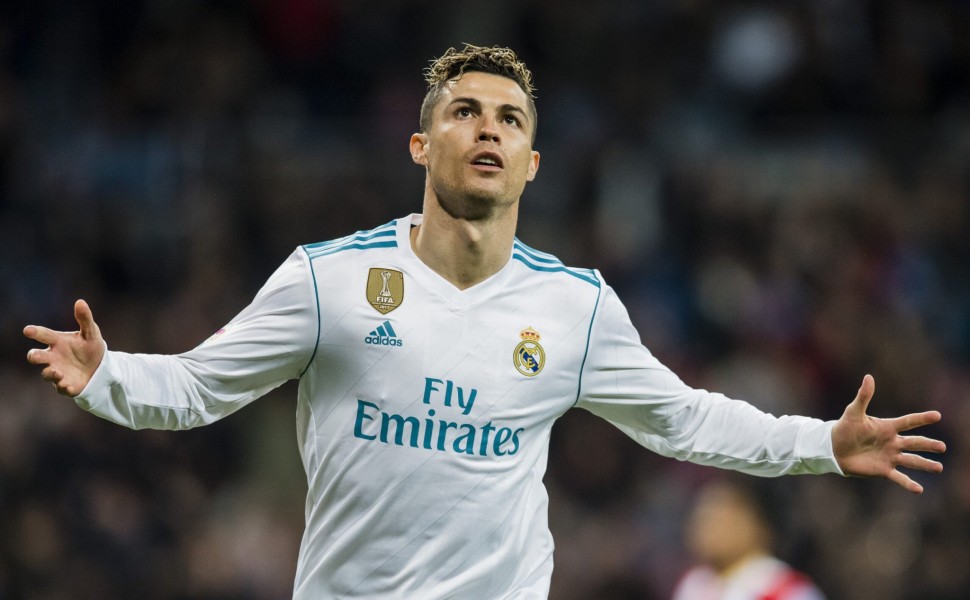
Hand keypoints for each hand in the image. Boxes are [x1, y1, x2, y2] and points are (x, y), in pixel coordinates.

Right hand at [24, 299, 105, 396]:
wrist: (101, 368)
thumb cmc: (91, 347)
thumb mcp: (91, 333)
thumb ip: (85, 319)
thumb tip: (80, 301)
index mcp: (58, 342)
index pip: (44, 335)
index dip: (35, 332)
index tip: (28, 330)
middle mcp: (54, 357)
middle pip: (37, 356)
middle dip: (34, 356)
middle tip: (34, 356)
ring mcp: (58, 372)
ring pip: (46, 374)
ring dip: (50, 373)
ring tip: (57, 372)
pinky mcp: (66, 385)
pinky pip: (61, 388)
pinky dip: (63, 387)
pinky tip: (68, 385)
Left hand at [832, 374, 944, 493]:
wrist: (834, 448)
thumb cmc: (844, 428)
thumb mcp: (853, 412)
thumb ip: (863, 396)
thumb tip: (868, 377)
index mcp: (887, 427)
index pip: (908, 422)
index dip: (921, 419)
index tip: (937, 415)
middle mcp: (892, 442)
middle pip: (914, 443)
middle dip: (928, 445)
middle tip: (942, 446)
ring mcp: (889, 457)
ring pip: (911, 461)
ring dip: (925, 464)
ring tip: (938, 467)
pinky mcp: (883, 470)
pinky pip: (899, 478)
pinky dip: (908, 484)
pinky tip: (919, 489)